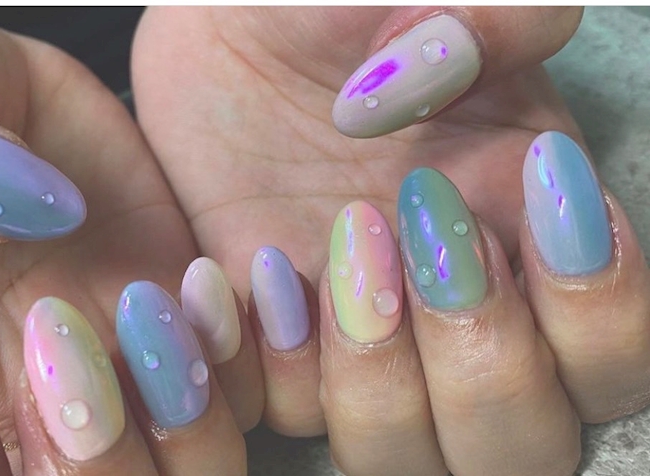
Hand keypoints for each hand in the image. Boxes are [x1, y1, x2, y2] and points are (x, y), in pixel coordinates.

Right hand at [0, 7, 257, 473]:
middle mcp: (0, 404)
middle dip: (86, 452)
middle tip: (56, 326)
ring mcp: (97, 364)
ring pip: (170, 467)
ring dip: (176, 411)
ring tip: (141, 300)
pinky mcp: (164, 313)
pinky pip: (229, 383)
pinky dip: (231, 355)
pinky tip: (196, 280)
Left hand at [133, 6, 649, 474]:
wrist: (231, 34)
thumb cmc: (331, 9)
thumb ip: (484, 13)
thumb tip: (447, 63)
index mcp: (528, 233)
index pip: (614, 355)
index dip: (594, 311)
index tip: (520, 187)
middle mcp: (453, 309)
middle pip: (521, 445)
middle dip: (481, 363)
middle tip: (419, 226)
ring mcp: (359, 337)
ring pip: (403, 456)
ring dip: (375, 378)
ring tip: (330, 244)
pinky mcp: (270, 341)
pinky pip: (281, 411)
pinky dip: (264, 358)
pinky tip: (242, 268)